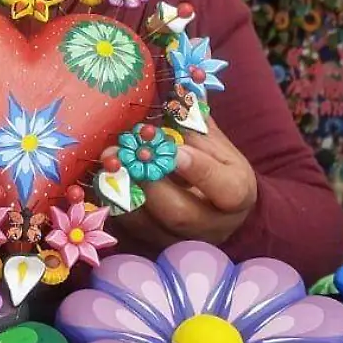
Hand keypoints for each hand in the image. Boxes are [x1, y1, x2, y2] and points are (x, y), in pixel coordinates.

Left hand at [118, 118, 257, 247]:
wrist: (217, 206)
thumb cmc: (216, 165)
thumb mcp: (217, 143)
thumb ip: (196, 126)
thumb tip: (171, 98)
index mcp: (238, 195)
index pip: (227, 190)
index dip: (199, 170)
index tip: (173, 149)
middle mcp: (213, 225)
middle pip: (180, 213)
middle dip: (150, 182)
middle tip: (129, 153)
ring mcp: (182, 240)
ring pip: (150, 225)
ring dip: (124, 193)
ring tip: (110, 163)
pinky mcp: (155, 245)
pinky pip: (131, 229)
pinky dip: (114, 203)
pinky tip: (104, 178)